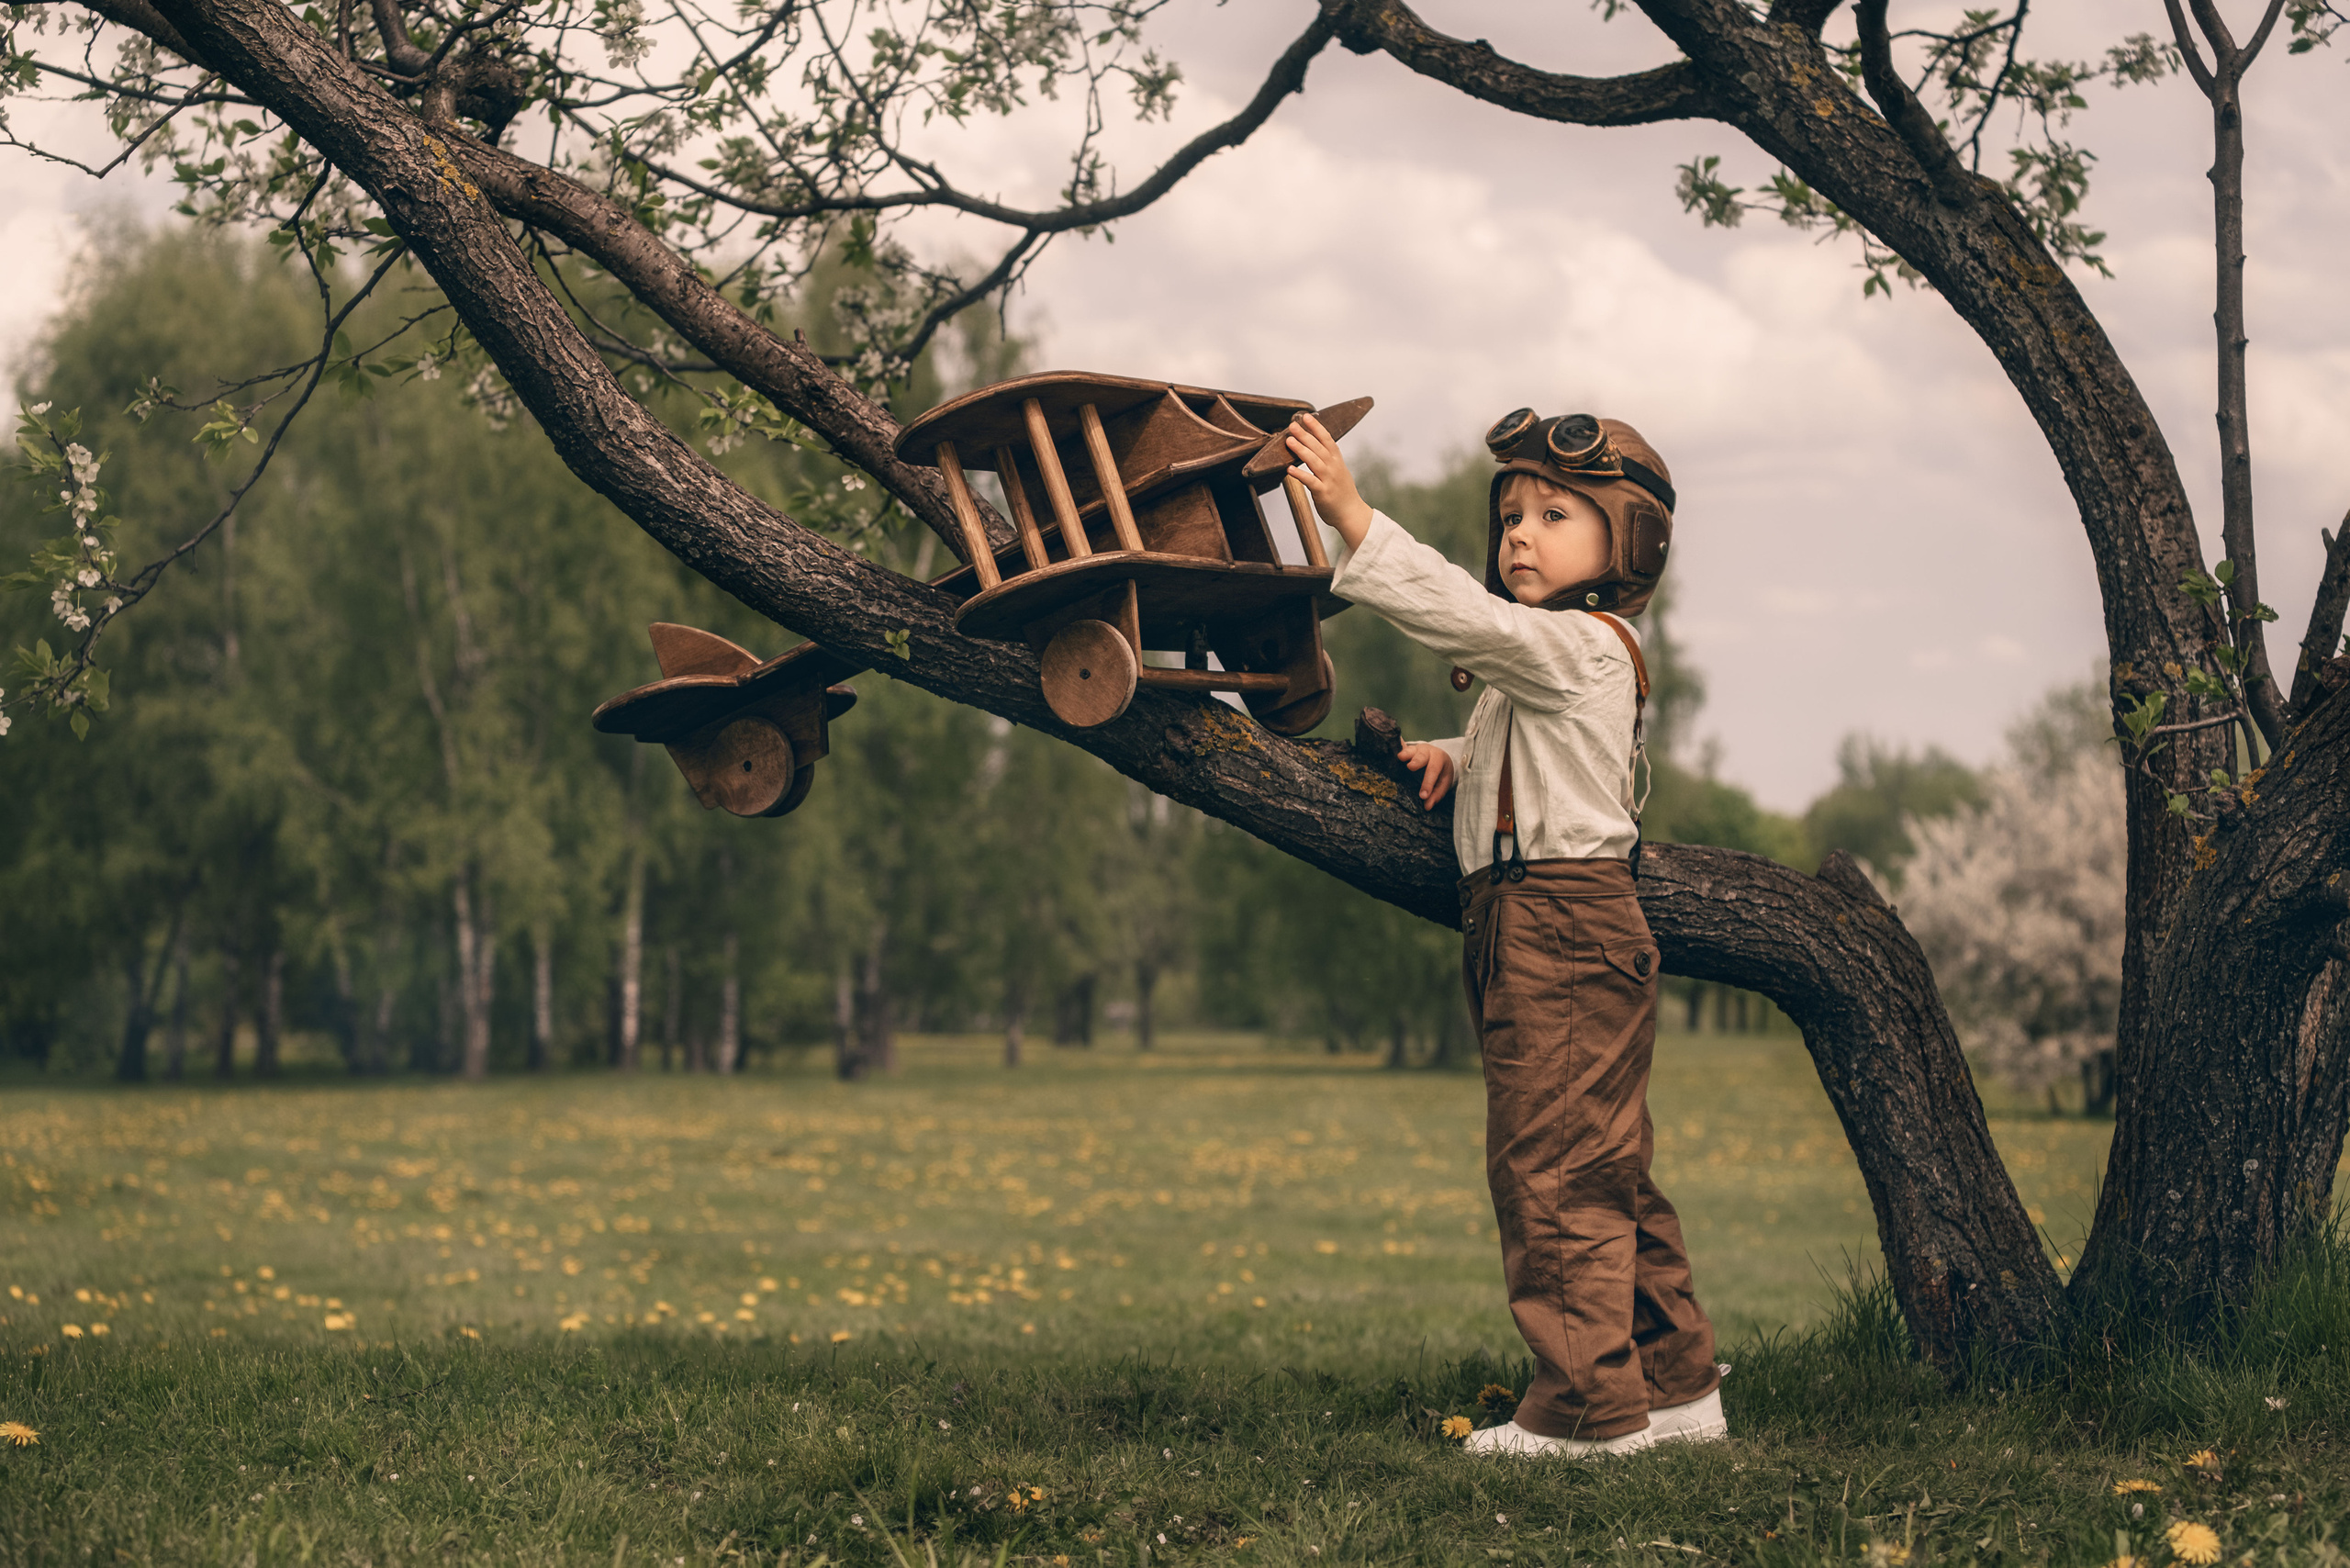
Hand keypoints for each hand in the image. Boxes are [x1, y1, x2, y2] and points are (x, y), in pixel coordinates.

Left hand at [1284, 412, 1372, 548]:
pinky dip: (1300, 475)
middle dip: (1306, 435)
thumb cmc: (1342, 493)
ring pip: (1314, 461)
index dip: (1317, 427)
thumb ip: (1327, 460)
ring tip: (1289, 441)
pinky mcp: (1323, 493)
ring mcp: (1329, 480)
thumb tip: (1313, 448)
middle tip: (1293, 425)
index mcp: (1337, 461)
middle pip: (1319, 448)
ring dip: (1301, 450)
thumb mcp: (1338, 472)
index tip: (1307, 416)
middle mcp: (1334, 468)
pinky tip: (1289, 469)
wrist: (1351, 514)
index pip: (1327, 440)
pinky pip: (1310, 481)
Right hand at [1399, 741, 1455, 808]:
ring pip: (1410, 750)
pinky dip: (1395, 750)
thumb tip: (1427, 807)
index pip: (1434, 770)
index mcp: (1439, 759)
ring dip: (1405, 753)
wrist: (1439, 756)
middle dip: (1417, 761)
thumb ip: (1436, 795)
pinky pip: (1400, 749)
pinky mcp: (1405, 750)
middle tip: (1411, 767)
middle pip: (1422, 755)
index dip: (1428, 783)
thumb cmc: (1441, 772)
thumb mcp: (1443, 783)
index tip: (1423, 796)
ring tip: (1400, 758)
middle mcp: (1427, 752)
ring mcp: (1415, 749)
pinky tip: (1389, 753)